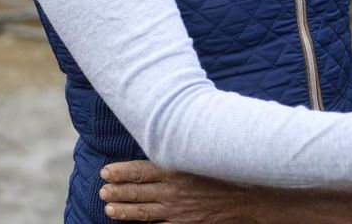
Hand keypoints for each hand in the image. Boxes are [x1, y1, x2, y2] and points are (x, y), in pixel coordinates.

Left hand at [100, 161, 250, 223]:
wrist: (250, 197)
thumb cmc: (228, 170)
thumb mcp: (202, 153)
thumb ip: (182, 150)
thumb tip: (164, 139)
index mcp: (176, 169)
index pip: (140, 171)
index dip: (120, 172)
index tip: (106, 172)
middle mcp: (173, 191)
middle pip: (137, 191)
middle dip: (117, 191)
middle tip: (102, 190)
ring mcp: (177, 210)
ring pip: (143, 211)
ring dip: (123, 209)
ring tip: (108, 208)